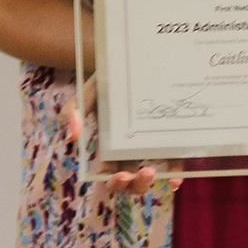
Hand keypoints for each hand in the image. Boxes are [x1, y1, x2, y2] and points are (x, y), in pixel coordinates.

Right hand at [61, 74, 180, 195]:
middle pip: (130, 181)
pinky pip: (172, 162)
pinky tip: (174, 178)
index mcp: (106, 146)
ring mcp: (149, 147)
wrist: (133, 62)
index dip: (112, 181)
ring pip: (149, 177)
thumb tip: (72, 137)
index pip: (107, 173)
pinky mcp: (169, 140)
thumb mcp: (87, 91)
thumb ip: (74, 110)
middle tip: (140, 174)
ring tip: (151, 172)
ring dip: (150, 182)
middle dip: (134, 185)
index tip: (119, 175)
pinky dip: (173, 174)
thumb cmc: (107, 80)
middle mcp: (128, 151)